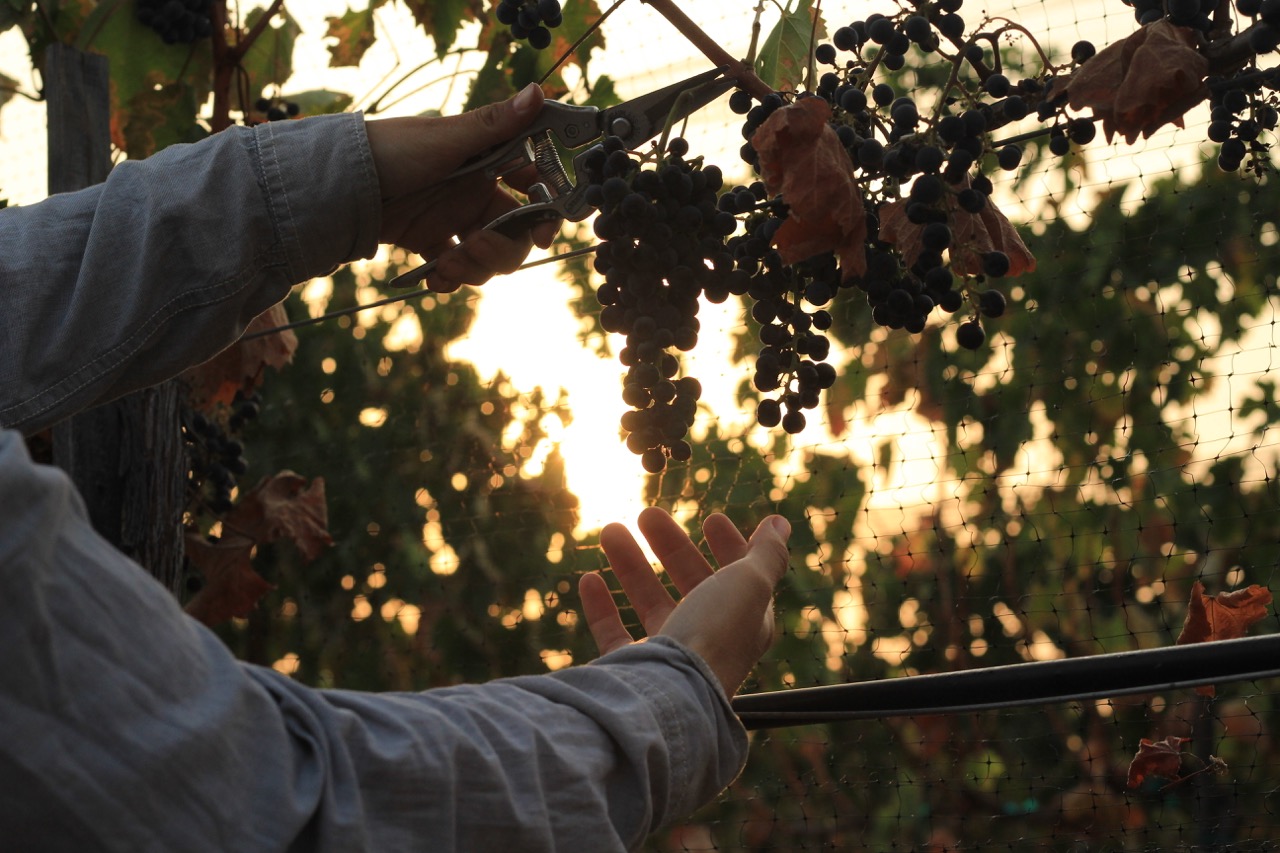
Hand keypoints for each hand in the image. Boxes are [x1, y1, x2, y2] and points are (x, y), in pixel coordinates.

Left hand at [363, 83, 560, 292]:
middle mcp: (474, 192)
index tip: (541, 235)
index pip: (531, 189)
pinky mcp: (429, 241)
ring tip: (447, 266)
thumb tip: (537, 92)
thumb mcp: (445, 139)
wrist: (338, 184)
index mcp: (485, 163)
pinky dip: (448, 278)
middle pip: (513, 232)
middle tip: (476, 249)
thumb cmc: (390, 150)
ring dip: (474, 268)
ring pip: (487, 255)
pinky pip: (453, 268)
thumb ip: (493, 125)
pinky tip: (434, 278)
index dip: (543, 213)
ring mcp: (453, 218)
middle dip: (503, 249)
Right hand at [579, 507, 791, 696]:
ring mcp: (670, 658)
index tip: (712, 519)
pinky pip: (614, 635)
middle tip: (647, 514)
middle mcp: (710, 640)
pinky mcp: (633, 672)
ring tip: (611, 530)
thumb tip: (781, 523)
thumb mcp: (748, 585)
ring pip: (650, 603)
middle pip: (692, 584)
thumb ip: (765, 554)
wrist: (666, 698)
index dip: (731, 546)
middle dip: (672, 547)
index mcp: (745, 622)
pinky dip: (602, 606)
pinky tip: (589, 578)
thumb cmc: (713, 637)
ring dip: (631, 566)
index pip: (743, 577)